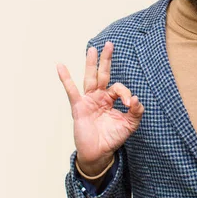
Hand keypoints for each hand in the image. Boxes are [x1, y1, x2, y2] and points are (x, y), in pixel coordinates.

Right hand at [57, 41, 143, 175]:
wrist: (99, 153)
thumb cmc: (112, 138)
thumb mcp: (130, 125)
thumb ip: (136, 111)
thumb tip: (136, 98)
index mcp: (111, 99)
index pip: (119, 88)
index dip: (126, 93)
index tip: (130, 104)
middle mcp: (99, 97)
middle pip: (103, 74)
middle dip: (106, 59)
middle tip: (110, 44)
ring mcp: (88, 100)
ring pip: (89, 78)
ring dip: (90, 63)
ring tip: (92, 48)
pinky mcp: (79, 107)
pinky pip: (71, 90)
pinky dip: (65, 78)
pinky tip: (60, 66)